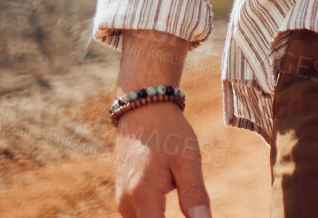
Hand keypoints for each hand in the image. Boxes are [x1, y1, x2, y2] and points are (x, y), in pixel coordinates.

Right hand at [113, 102, 211, 217]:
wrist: (143, 110)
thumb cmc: (169, 132)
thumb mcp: (188, 160)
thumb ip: (194, 195)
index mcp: (143, 195)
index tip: (194, 217)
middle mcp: (127, 202)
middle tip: (193, 207)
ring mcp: (122, 200)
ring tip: (186, 203)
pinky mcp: (123, 196)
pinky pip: (140, 216)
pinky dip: (156, 215)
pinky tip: (174, 201)